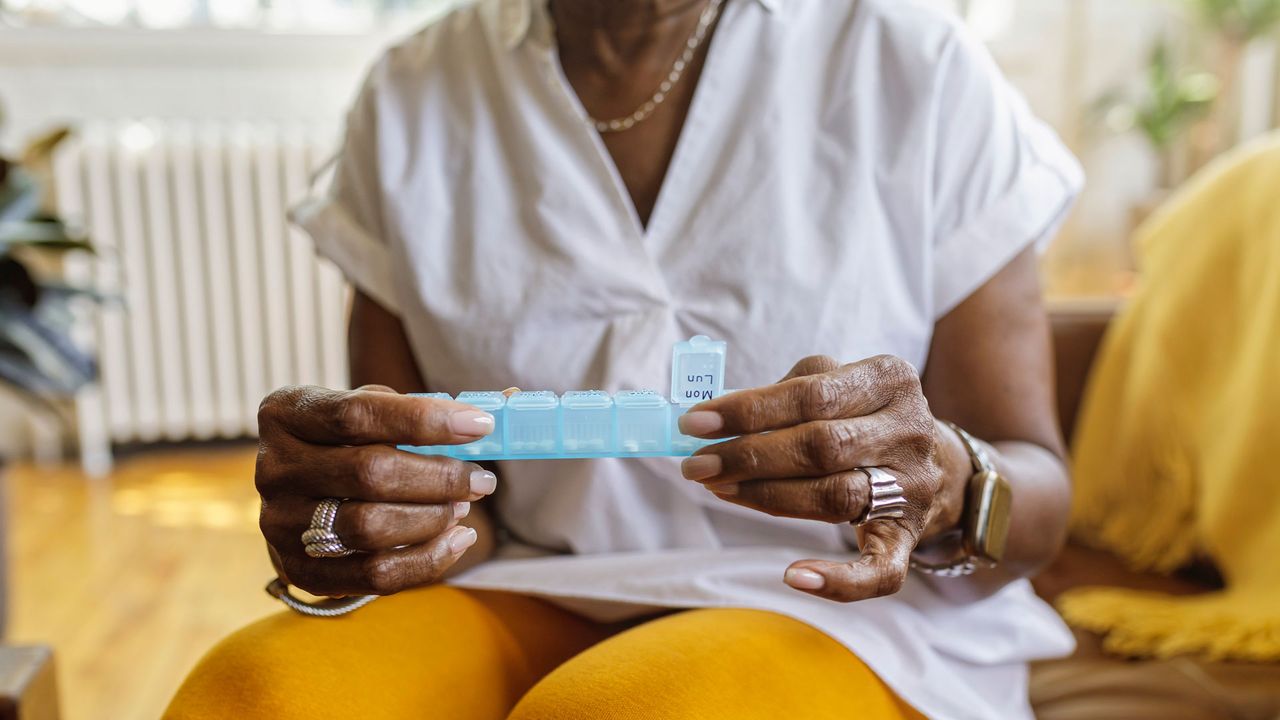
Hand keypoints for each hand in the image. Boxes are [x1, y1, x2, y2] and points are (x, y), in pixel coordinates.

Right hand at [256, 385, 498, 596]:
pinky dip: (426, 560)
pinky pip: (372, 575)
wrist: (302, 498)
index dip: (424, 420)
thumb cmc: (349, 444)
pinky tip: (457, 540)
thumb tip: (494, 410)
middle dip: (440, 478)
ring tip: (464, 507)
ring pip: (371, 527)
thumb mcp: (368, 412)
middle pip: (369, 473)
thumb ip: (415, 409)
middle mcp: (274, 467)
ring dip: (433, 518)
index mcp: (286, 413)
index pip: (358, 414)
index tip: (480, 425)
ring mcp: (280, 523)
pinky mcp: (299, 569)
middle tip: (481, 480)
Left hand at [678, 355, 960, 601]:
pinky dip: (838, 580)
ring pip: (836, 497)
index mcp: (889, 379)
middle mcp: (909, 430)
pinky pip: (880, 570)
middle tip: (697, 465)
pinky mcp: (908, 536)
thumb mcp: (836, 385)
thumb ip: (784, 394)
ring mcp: (913, 487)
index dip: (748, 410)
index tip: (694, 424)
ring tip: (720, 489)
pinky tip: (794, 576)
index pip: (811, 394)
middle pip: (822, 446)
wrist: (933, 462)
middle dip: (750, 456)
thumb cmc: (859, 416)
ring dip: (768, 497)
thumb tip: (713, 420)